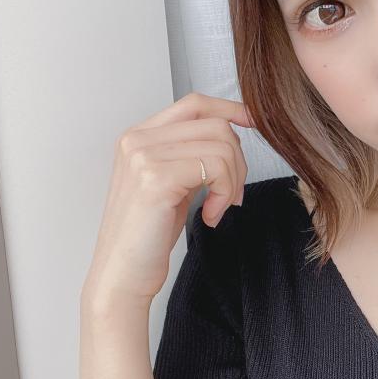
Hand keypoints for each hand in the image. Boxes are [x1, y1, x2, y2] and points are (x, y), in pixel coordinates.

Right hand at [82, 92, 252, 312]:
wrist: (122, 274)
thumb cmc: (149, 234)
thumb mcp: (173, 183)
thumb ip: (192, 154)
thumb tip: (232, 132)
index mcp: (140, 136)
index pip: (195, 104)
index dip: (231, 110)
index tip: (255, 124)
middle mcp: (138, 139)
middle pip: (216, 125)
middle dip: (238, 161)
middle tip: (231, 195)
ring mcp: (143, 156)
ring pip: (221, 145)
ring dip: (233, 181)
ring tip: (219, 207)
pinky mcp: (155, 178)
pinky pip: (216, 168)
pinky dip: (225, 194)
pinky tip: (210, 216)